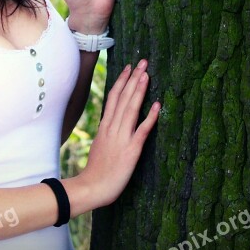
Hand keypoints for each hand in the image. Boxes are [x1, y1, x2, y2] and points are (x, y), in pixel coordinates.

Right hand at [72, 60, 159, 208]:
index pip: (113, 97)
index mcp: (105, 126)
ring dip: (139, 90)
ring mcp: (121, 138)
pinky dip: (150, 117)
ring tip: (147, 74)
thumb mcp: (100, 145)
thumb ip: (107, 132)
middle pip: (123, 98)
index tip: (129, 67)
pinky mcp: (131, 150)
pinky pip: (142, 131)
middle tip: (142, 62)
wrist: (92, 187)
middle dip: (133, 78)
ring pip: (131, 109)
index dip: (122, 81)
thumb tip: (111, 122)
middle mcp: (112, 128)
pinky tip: (158, 106)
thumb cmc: (96, 171)